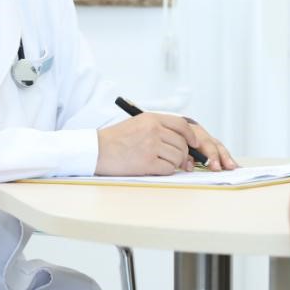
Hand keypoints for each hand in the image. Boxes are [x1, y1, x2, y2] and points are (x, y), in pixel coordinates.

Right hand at [95, 113, 237, 174]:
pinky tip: (155, 168)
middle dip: (183, 154)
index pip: (181, 124)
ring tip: (161, 163)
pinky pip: (168, 168)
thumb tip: (181, 142)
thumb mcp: (137, 124)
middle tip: (179, 160)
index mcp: (151, 119)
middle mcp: (153, 130)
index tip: (194, 144)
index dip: (191, 135)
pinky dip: (166, 170)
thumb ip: (158, 128)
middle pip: (182, 143)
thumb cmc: (115, 139)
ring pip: (177, 157)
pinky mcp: (147, 163)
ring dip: (174, 163)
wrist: (96, 151)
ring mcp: (151, 146)